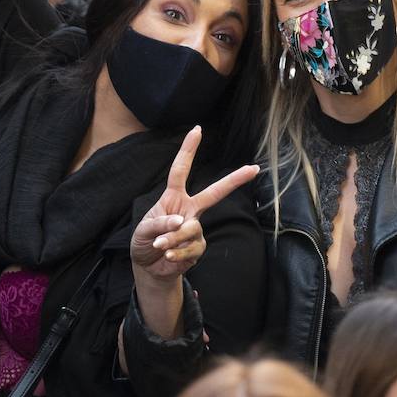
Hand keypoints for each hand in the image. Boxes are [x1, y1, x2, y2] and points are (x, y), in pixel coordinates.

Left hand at [130, 126, 260, 282]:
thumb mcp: (143, 230)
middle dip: (234, 180)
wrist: (148, 267)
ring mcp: (196, 228)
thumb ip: (159, 223)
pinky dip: (177, 253)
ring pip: (191, 228)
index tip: (197, 130)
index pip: (180, 170)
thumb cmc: (145, 241)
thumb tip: (181, 222)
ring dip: (173, 238)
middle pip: (214, 192)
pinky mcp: (199, 246)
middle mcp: (189, 210)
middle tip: (253, 168)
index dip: (188, 150)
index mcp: (174, 198)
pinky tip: (168, 256)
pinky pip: (192, 247)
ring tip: (160, 245)